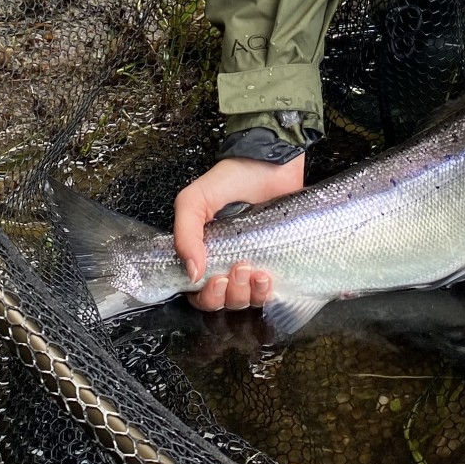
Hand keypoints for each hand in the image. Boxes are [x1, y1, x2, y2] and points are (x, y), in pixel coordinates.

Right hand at [173, 154, 304, 310]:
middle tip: (238, 268)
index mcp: (204, 252)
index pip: (198, 292)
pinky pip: (271, 294)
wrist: (273, 162)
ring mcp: (254, 264)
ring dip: (248, 294)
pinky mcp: (278, 263)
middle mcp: (227, 263)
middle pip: (223, 301)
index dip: (205, 296)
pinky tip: (267, 277)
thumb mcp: (196, 200)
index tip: (215, 279)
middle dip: (229, 294)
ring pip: (246, 300)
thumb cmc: (232, 178)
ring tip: (256, 271)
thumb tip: (192, 274)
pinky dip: (267, 292)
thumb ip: (185, 234)